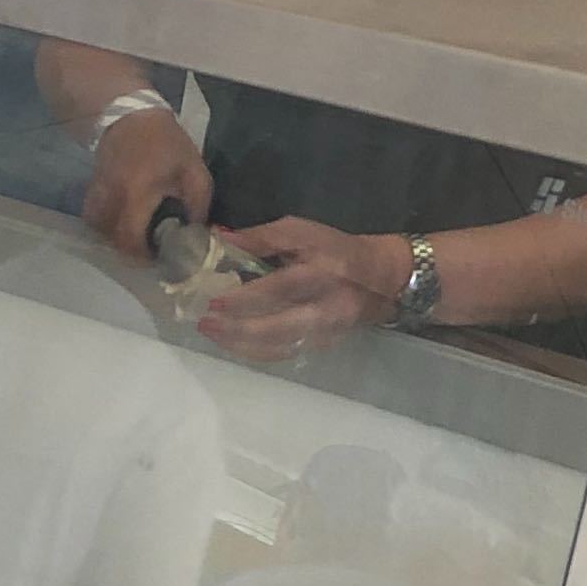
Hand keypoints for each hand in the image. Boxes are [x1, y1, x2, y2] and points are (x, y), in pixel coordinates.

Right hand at [83, 105, 209, 256]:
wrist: (131, 116)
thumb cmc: (166, 143)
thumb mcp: (194, 171)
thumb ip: (198, 206)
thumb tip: (195, 234)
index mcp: (137, 193)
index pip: (130, 238)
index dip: (142, 255)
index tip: (157, 256)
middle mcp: (111, 197)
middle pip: (111, 240)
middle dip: (130, 250)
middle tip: (150, 249)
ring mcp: (97, 193)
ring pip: (99, 231)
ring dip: (117, 239)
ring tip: (137, 237)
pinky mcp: (90, 190)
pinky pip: (93, 219)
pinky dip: (106, 227)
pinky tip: (122, 223)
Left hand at [188, 218, 409, 364]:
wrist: (380, 278)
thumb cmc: (335, 249)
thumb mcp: (301, 232)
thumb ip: (261, 237)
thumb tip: (220, 237)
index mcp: (322, 272)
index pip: (279, 289)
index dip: (244, 299)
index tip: (214, 301)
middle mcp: (326, 307)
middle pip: (278, 328)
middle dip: (237, 330)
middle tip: (206, 325)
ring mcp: (327, 331)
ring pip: (279, 347)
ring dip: (241, 345)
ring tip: (214, 335)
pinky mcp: (324, 345)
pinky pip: (285, 353)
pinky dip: (256, 352)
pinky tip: (235, 344)